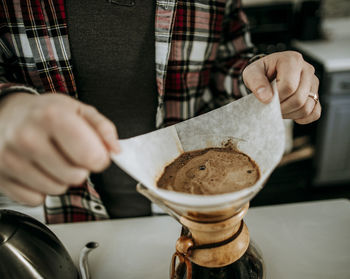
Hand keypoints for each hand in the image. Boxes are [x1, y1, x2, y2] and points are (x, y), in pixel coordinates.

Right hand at [0, 93, 119, 205]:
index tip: (96, 152)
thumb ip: (103, 128)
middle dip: (80, 168)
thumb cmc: (46, 112)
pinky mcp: (0, 178)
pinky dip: (40, 188)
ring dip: (60, 178)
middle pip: (76, 177)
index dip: (100, 158)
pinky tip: (36, 168)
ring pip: (56, 190)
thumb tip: (116, 151)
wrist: (6, 113)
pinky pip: (35, 199)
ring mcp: (10, 160)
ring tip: (52, 159)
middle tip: (70, 153)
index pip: (91, 156)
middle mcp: (28, 138)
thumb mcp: (79, 110)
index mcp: (52, 116)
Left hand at [242, 51, 320, 123]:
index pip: (289, 86)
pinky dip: (301, 117)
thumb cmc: (261, 73)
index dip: (276, 98)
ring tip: (278, 107)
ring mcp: (313, 83)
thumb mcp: (251, 73)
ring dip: (289, 113)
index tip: (266, 98)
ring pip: (306, 107)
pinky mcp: (315, 95)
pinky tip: (290, 112)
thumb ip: (256, 83)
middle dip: (282, 107)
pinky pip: (315, 113)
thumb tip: (266, 98)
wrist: (268, 74)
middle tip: (271, 106)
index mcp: (292, 60)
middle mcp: (307, 70)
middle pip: (299, 99)